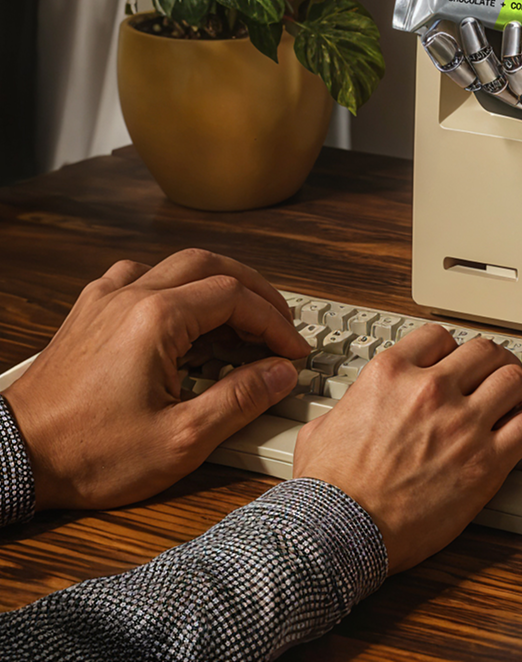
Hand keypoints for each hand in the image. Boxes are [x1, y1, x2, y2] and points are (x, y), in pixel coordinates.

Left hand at [2, 248, 307, 511]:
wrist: (14, 458)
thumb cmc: (88, 453)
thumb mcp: (180, 439)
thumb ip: (239, 400)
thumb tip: (280, 373)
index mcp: (157, 320)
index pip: (237, 298)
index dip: (275, 323)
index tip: (292, 351)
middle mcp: (132, 297)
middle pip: (213, 266)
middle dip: (255, 290)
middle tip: (279, 321)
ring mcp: (106, 300)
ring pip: (177, 265)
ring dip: (217, 282)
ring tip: (240, 315)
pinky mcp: (89, 312)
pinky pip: (139, 276)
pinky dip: (172, 285)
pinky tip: (180, 311)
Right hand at [292, 324, 521, 572]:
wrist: (342, 530)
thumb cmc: (330, 487)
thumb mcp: (324, 426)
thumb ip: (348, 406)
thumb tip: (348, 409)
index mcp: (391, 373)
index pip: (438, 336)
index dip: (454, 346)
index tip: (460, 358)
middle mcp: (430, 388)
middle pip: (484, 351)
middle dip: (496, 359)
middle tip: (502, 371)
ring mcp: (462, 422)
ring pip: (514, 379)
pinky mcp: (486, 461)